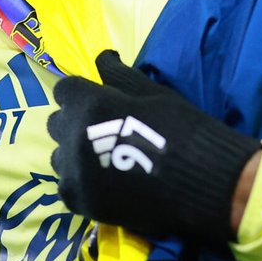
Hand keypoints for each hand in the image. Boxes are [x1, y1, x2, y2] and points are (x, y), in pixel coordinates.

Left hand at [48, 51, 260, 241]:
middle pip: (57, 123)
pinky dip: (81, 182)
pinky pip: (67, 186)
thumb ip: (119, 76)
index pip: (64, 91)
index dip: (81, 93)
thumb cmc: (182, 128)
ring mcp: (75, 174)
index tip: (98, 100)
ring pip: (59, 157)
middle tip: (102, 129)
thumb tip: (102, 57)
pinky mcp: (82, 203)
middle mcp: (73, 139)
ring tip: (103, 159)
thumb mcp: (153, 93)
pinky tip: (104, 182)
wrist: (204, 181)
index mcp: (89, 106)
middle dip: (75, 122)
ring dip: (75, 154)